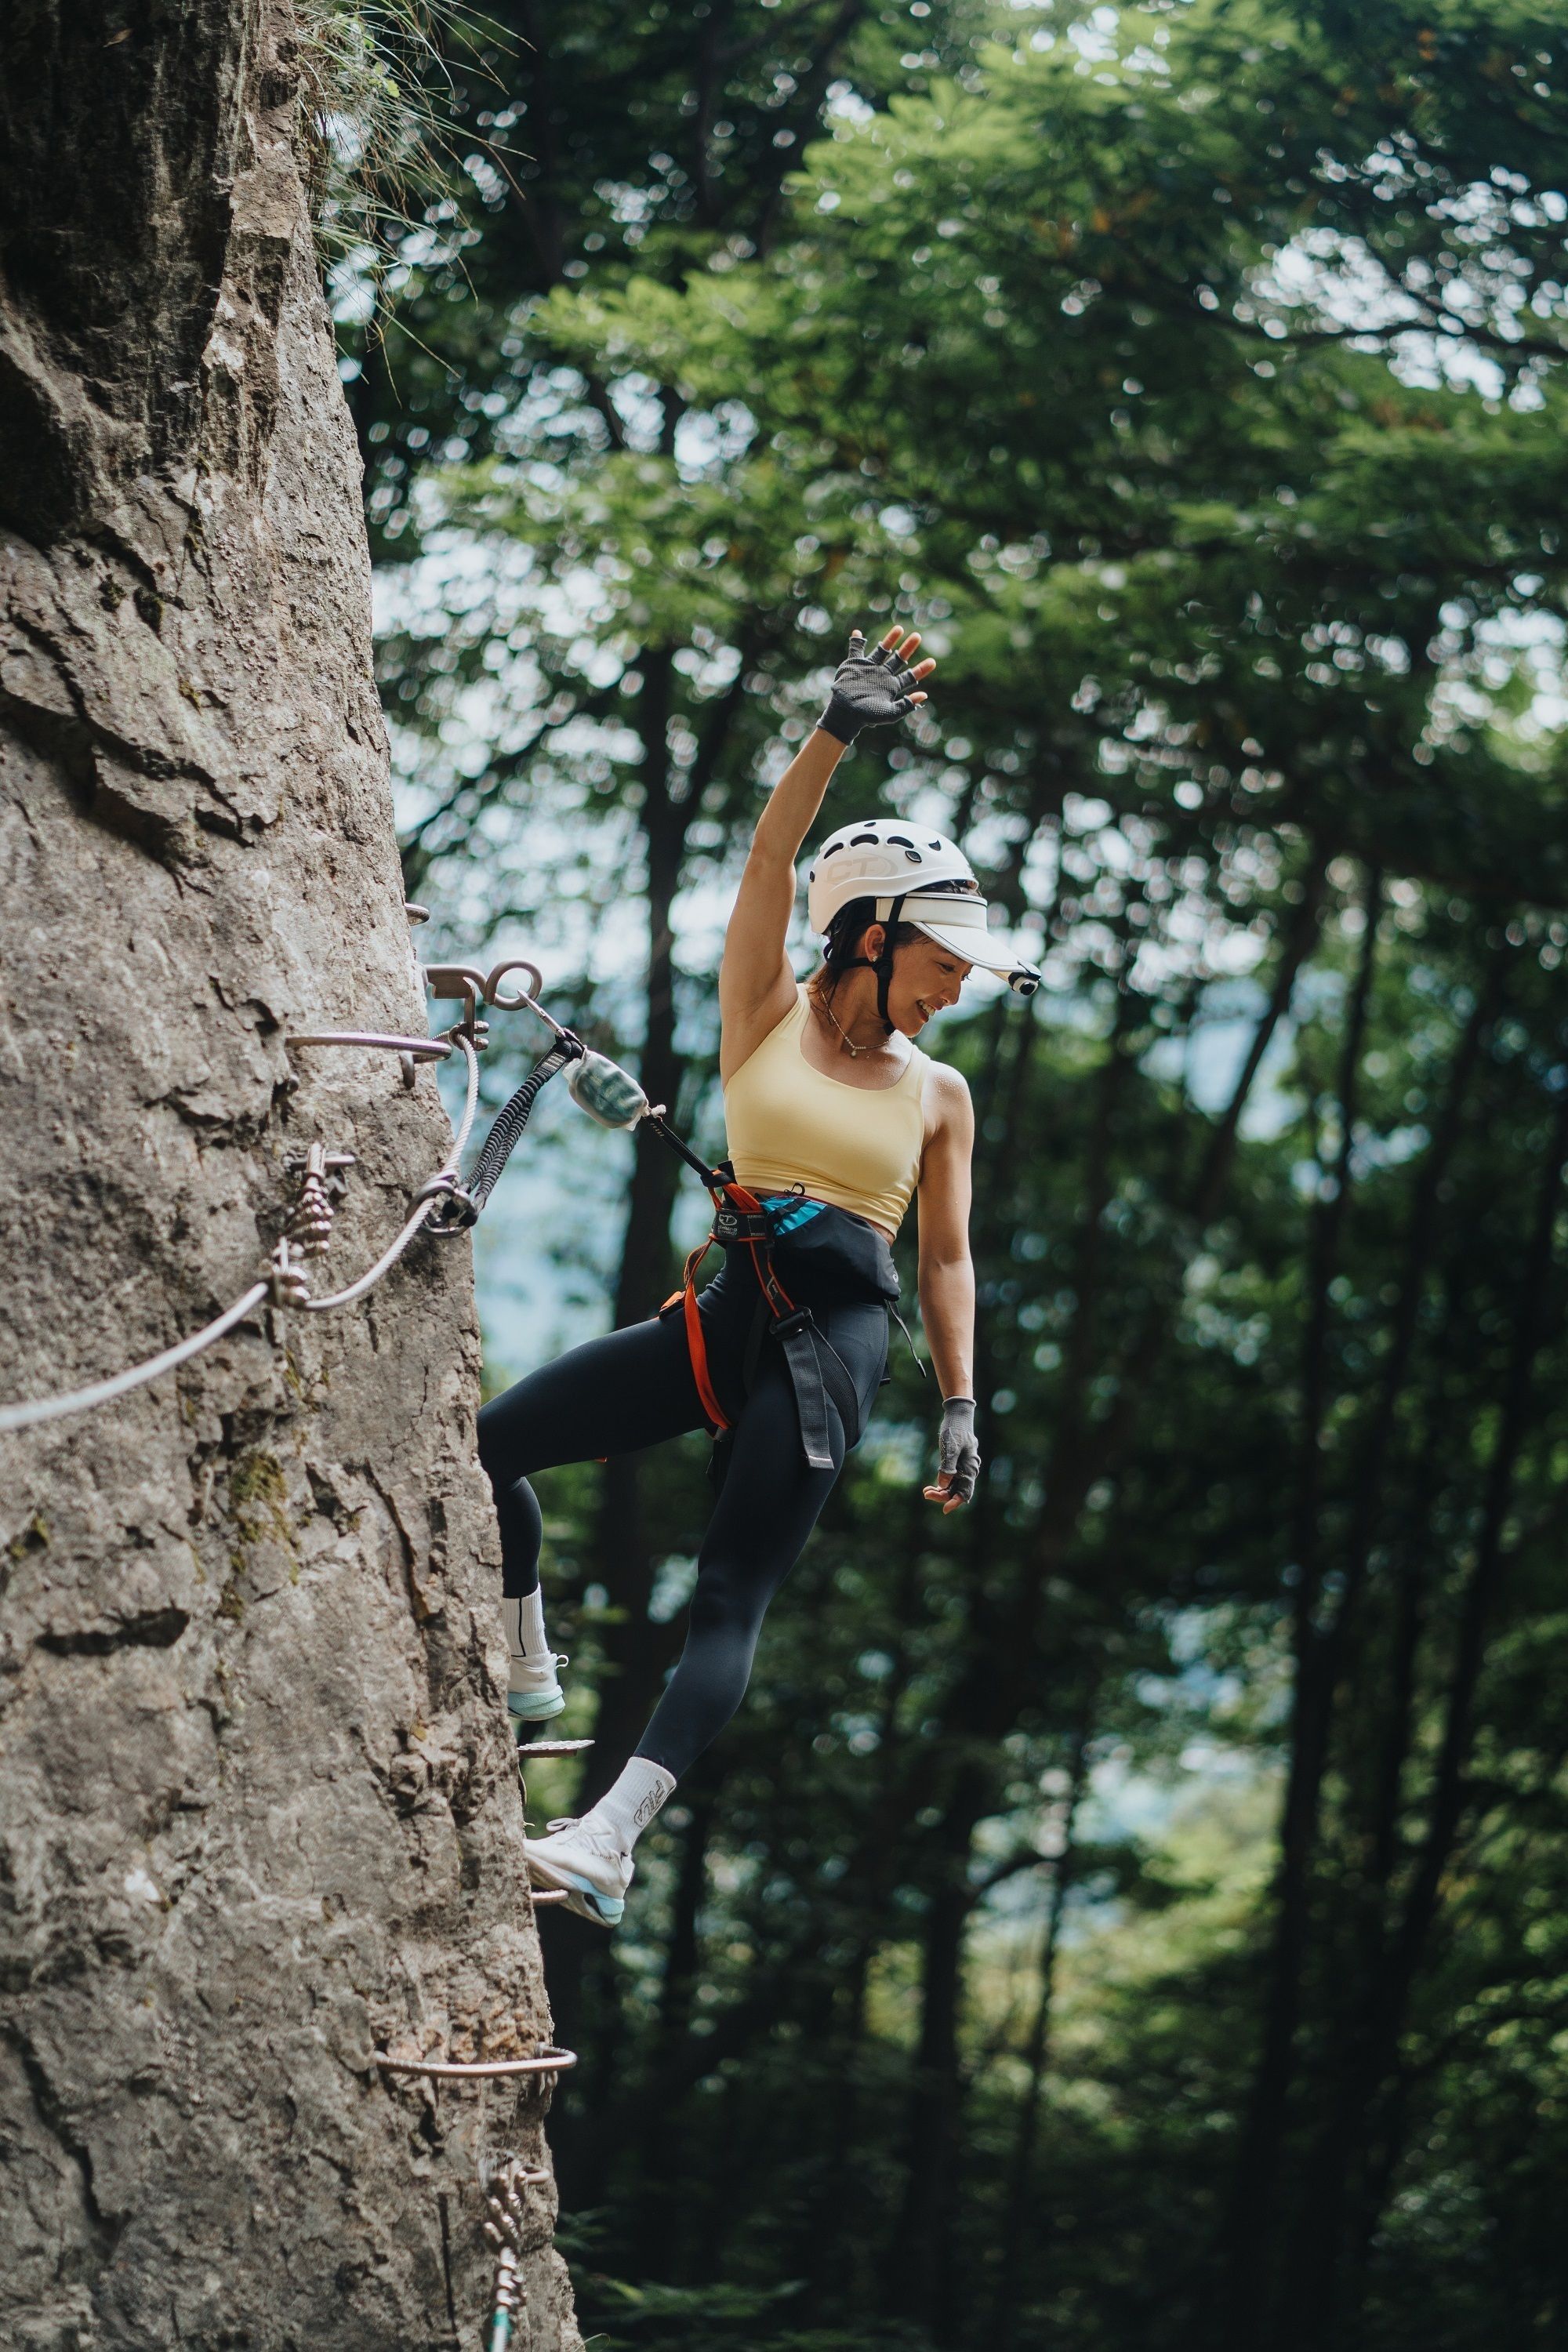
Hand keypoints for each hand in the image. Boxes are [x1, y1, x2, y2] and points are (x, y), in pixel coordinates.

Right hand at [816, 625, 935, 746]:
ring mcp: (869, 668)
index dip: (922, 669)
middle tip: (918, 636)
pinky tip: (858, 633)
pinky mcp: (855, 664)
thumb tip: (924, 695)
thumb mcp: (890, 713)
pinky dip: (856, 641)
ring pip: (882, 650)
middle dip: (908, 648)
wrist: (846, 713)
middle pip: (899, 659)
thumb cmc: (867, 715)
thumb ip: (906, 705)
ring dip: (890, 639)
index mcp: (892, 686)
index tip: (933, 662)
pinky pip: (856, 649)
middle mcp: (882, 675)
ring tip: (899, 628)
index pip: (910, 676)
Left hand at [923, 1395, 978, 1513]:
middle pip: (957, 1491)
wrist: (957, 1416)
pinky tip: (930, 1487)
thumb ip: (947, 1467)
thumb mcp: (950, 1448)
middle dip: (942, 1496)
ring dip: (940, 1492)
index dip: (955, 1502)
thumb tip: (943, 1485)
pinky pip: (949, 1480)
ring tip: (925, 1492)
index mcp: (970, 1468)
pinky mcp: (956, 1464)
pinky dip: (941, 1484)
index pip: (965, 1492)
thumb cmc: (955, 1430)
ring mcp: (962, 1468)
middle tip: (926, 1494)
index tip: (944, 1510)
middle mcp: (968, 1470)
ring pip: (952, 1487)